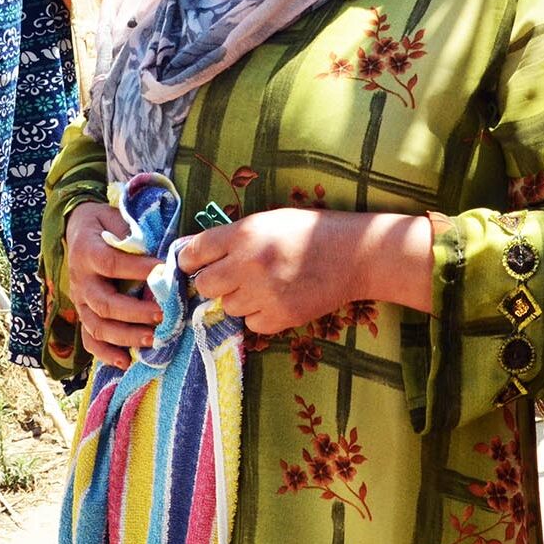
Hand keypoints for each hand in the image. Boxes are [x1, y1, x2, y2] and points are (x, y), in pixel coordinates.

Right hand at [65, 199, 162, 369]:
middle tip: (162, 315)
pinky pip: (89, 339)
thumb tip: (165, 254)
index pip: (111, 263)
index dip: (136, 269)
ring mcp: (80, 300)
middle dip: (135, 313)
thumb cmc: (105, 224)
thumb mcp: (116, 218)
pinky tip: (125, 361)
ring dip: (125, 336)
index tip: (162, 271)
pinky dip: (105, 354)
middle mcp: (81, 280)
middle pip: (104, 303)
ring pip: (98, 326)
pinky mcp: (82, 314)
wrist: (77, 229)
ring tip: (152, 339)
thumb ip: (135, 235)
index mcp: (88, 252)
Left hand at [176, 208, 360, 333]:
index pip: (193, 252)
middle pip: (203, 285)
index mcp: (243, 233)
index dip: (189, 260)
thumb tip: (196, 253)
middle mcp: (248, 264)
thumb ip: (234, 236)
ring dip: (238, 299)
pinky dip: (259, 315)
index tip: (192, 264)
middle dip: (213, 282)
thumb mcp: (268, 220)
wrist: (354, 254)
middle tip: (231, 276)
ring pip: (226, 307)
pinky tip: (277, 298)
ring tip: (262, 285)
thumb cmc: (310, 231)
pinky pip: (250, 323)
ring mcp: (263, 293)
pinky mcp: (279, 317)